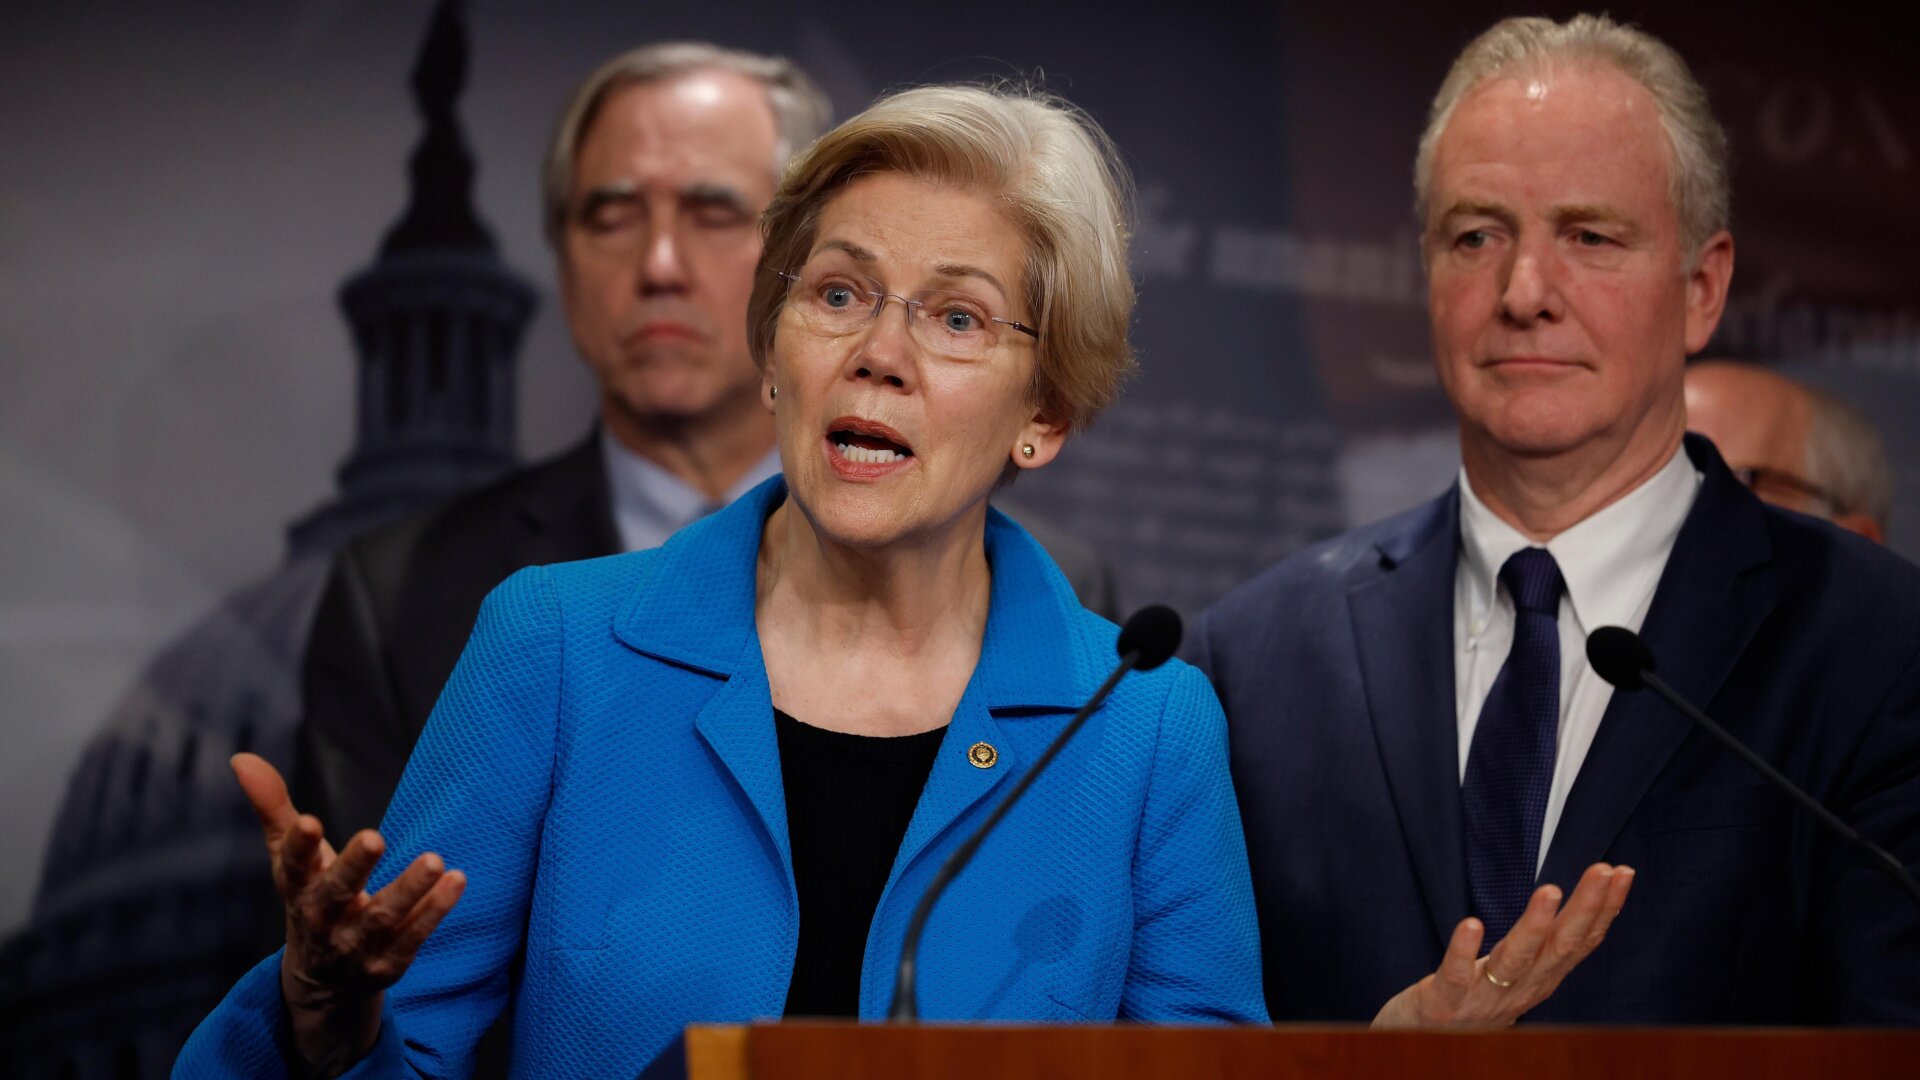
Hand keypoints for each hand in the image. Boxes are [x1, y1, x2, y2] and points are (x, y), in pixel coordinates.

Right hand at [232, 752, 464, 1072]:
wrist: (322, 984)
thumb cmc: (310, 899)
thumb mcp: (289, 859)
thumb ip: (273, 808)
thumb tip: (242, 758)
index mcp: (298, 890)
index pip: (293, 867)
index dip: (299, 847)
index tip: (310, 823)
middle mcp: (323, 920)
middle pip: (336, 893)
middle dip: (354, 867)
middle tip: (375, 837)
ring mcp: (355, 946)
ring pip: (381, 919)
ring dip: (408, 890)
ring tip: (434, 860)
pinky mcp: (387, 964)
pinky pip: (412, 939)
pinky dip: (434, 912)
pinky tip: (456, 881)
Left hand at [1371, 862, 1633, 1027]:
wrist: (1426, 1046)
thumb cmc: (1473, 1000)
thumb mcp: (1517, 972)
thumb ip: (1541, 944)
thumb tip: (1580, 903)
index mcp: (1539, 978)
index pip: (1579, 942)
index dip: (1603, 908)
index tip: (1623, 871)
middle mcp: (1520, 988)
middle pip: (1559, 946)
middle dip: (1585, 907)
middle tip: (1604, 870)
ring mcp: (1483, 996)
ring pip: (1516, 960)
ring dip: (1534, 926)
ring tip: (1550, 890)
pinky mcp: (1444, 999)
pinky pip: (1456, 974)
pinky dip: (1464, 950)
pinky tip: (1471, 924)